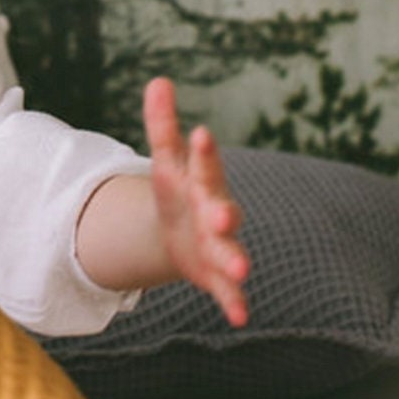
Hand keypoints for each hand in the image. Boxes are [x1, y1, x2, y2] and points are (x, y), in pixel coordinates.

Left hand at [143, 77, 248, 326]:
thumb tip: (157, 80)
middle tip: (222, 216)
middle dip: (224, 215)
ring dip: (235, 261)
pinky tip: (239, 317)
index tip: (201, 134)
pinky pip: (227, 291)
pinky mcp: (214, 275)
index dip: (203, 152)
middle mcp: (217, 214)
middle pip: (223, 212)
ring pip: (230, 253)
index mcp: (203, 183)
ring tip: (240, 270)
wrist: (183, 232)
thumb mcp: (165, 160)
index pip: (204, 165)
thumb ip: (161, 124)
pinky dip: (233, 302)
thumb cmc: (177, 191)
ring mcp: (219, 245)